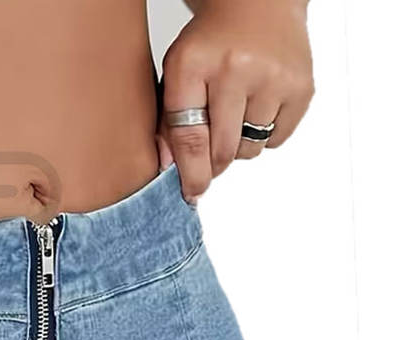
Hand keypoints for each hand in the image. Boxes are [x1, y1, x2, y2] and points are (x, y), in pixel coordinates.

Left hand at [155, 0, 313, 202]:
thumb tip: (168, 170)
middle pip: (222, 149)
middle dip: (214, 163)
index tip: (191, 192)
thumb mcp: (177, 71)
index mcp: (193, 64)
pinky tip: (258, 105)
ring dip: (239, 145)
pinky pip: (276, 139)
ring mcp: (273, 77)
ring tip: (236, 115)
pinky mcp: (301, 86)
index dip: (190, 173)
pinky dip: (265, 133)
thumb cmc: (212, 41)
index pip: (189, 136)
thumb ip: (167, 120)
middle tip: (212, 154)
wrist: (259, 2)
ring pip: (249, 148)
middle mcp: (235, 68)